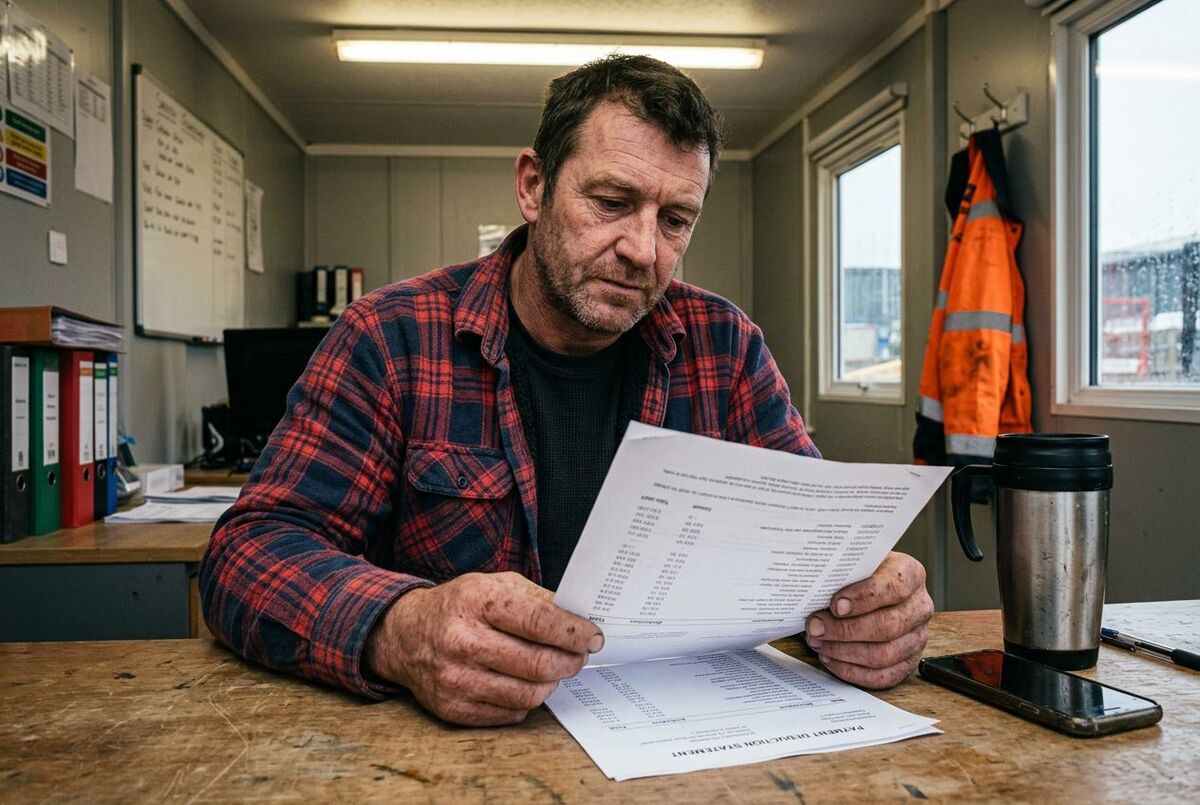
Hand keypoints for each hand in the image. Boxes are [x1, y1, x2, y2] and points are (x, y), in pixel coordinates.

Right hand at [364, 571, 603, 725]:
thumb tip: (580, 620)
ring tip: (554, 668)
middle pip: (539, 663)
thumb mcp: (495, 585)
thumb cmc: (460, 606)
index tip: (593, 636)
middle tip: (579, 655)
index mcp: (476, 601)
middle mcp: (462, 641)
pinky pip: (511, 713)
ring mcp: (456, 679)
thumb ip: (538, 600)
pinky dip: (528, 700)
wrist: (406, 635)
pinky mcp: (454, 708)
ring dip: (552, 682)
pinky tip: (525, 682)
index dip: (573, 632)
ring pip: (530, 694)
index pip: (538, 621)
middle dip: (571, 661)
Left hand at [804, 551, 932, 688]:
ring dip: (844, 652)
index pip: (893, 588)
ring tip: (817, 643)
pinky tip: (830, 659)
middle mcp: (920, 607)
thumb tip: (814, 584)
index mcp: (910, 574)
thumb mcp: (853, 562)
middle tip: (815, 628)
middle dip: (845, 630)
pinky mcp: (908, 662)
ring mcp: (917, 637)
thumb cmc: (857, 575)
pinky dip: (852, 671)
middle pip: (888, 626)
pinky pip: (883, 676)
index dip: (863, 598)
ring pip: (884, 655)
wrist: (868, 589)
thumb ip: (841, 570)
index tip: (834, 605)